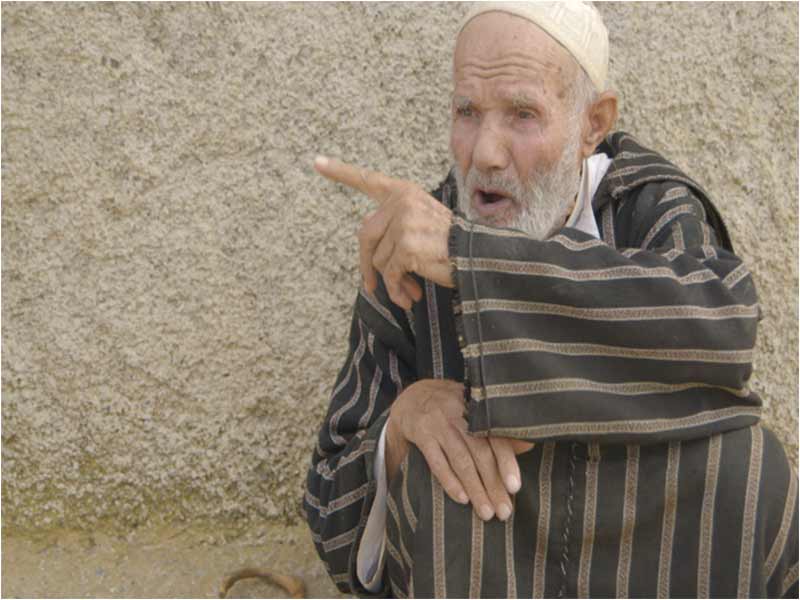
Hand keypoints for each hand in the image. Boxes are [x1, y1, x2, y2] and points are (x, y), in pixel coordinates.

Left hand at [314, 156, 453, 309]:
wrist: (480, 257)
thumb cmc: (451, 246)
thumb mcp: (421, 225)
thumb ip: (394, 230)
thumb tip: (369, 267)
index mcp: (404, 192)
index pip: (368, 180)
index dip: (341, 172)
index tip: (317, 163)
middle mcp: (402, 202)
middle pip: (365, 237)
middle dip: (367, 266)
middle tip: (373, 287)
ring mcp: (403, 222)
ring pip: (377, 259)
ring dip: (390, 282)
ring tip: (408, 291)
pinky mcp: (406, 245)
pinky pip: (389, 274)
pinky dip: (396, 290)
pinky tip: (409, 298)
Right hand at [385, 379, 529, 521]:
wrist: (412, 396)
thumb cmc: (452, 409)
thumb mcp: (474, 412)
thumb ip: (497, 431)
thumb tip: (528, 445)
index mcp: (477, 409)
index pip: (496, 437)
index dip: (506, 462)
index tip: (515, 487)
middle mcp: (459, 414)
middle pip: (480, 453)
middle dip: (493, 484)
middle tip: (504, 511)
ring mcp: (439, 424)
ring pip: (460, 460)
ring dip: (475, 489)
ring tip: (486, 512)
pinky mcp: (421, 433)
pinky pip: (436, 462)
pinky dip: (449, 481)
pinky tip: (461, 499)